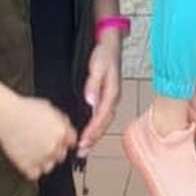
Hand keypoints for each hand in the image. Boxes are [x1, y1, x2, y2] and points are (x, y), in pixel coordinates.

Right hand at [0, 96, 76, 180]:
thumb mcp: (51, 109)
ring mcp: (40, 158)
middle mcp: (53, 146)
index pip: (72, 142)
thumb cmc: (25, 109)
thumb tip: (67, 128)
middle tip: (43, 143)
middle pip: (61, 155)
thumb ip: (62, 121)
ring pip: (49, 166)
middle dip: (54, 150)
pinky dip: (32, 170)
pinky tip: (28, 160)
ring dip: (44, 161)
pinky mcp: (27, 166)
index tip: (60, 140)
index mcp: (61, 132)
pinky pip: (34, 174)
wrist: (6, 116)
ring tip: (34, 152)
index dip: (65, 140)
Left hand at [77, 31, 121, 157]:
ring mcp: (111, 98)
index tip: (83, 141)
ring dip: (95, 135)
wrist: (111, 44)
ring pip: (104, 121)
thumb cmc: (104, 54)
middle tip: (82, 151)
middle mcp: (114, 98)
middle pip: (105, 123)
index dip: (93, 131)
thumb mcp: (98, 66)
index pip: (102, 117)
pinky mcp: (107, 96)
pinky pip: (102, 116)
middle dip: (94, 138)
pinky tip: (89, 132)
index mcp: (112, 93)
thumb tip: (90, 101)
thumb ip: (93, 84)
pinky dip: (96, 127)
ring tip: (84, 148)